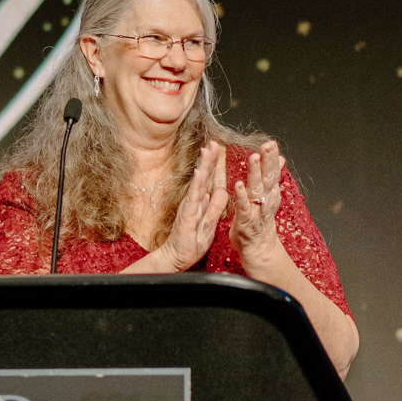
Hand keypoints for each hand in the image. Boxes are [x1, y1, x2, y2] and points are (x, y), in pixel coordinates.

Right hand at [158, 140, 230, 271]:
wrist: (178, 258)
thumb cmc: (192, 242)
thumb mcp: (210, 222)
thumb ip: (215, 207)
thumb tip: (223, 192)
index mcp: (201, 203)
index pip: (209, 180)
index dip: (214, 165)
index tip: (218, 149)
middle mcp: (194, 201)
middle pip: (203, 177)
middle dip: (208, 159)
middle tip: (213, 142)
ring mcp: (190, 207)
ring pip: (198, 183)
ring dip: (203, 166)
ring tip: (207, 151)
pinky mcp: (187, 215)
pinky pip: (193, 198)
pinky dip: (196, 184)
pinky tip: (199, 173)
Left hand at [230, 140, 284, 272]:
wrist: (259, 252)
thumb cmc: (259, 224)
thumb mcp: (266, 198)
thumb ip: (271, 178)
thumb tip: (280, 159)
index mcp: (268, 195)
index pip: (272, 173)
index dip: (272, 158)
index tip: (271, 143)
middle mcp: (265, 202)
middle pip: (268, 179)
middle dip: (268, 162)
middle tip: (267, 146)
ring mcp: (256, 213)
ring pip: (257, 191)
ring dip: (255, 175)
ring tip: (253, 158)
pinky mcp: (245, 223)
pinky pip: (243, 209)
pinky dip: (241, 197)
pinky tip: (238, 185)